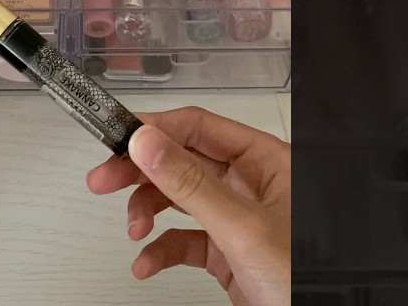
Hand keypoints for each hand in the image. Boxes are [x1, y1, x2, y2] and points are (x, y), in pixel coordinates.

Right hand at [86, 107, 289, 305]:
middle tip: (102, 180)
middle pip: (182, 162)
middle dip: (141, 173)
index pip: (200, 128)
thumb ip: (192, 185)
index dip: (155, 129)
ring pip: (179, 200)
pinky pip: (184, 241)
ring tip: (132, 230)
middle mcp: (252, 185)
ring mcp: (239, 219)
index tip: (117, 137)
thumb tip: (149, 144)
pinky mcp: (228, 253)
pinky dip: (160, 250)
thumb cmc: (305, 280)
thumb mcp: (244, 229)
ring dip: (148, 212)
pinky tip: (146, 262)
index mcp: (267, 162)